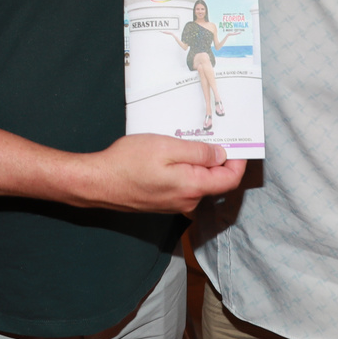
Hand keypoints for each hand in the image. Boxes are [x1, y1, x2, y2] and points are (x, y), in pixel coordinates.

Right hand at [78, 133, 245, 213]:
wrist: (98, 182)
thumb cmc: (129, 162)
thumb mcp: (167, 147)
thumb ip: (198, 153)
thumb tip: (222, 155)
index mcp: (193, 187)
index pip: (230, 179)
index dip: (239, 161)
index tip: (239, 143)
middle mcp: (188, 201)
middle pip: (215, 181)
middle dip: (218, 159)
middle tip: (211, 134)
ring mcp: (174, 204)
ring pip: (198, 182)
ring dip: (198, 164)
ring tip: (186, 141)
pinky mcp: (162, 202)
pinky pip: (183, 186)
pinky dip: (185, 170)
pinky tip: (170, 155)